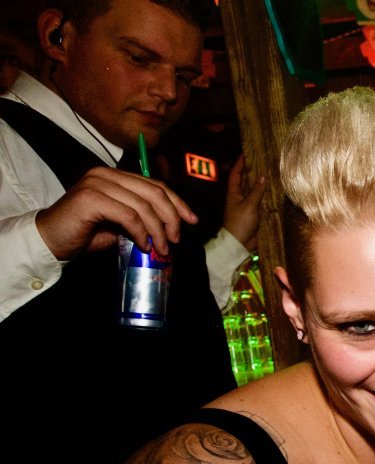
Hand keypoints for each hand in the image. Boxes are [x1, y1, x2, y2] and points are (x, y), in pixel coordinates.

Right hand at [35, 166, 197, 259]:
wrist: (52, 240)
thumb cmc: (85, 233)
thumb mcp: (121, 224)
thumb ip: (142, 218)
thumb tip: (171, 227)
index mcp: (115, 176)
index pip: (155, 185)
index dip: (178, 202)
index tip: (192, 220)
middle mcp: (106, 174)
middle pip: (154, 192)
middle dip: (172, 217)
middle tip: (176, 239)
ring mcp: (97, 183)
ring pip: (143, 206)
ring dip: (158, 231)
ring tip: (162, 248)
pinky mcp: (90, 198)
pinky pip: (128, 216)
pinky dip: (141, 233)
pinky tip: (144, 245)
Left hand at [222, 154, 267, 248]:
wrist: (239, 244)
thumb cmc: (240, 223)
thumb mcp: (249, 205)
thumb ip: (256, 191)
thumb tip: (263, 176)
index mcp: (234, 193)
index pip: (236, 174)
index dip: (240, 164)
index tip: (246, 154)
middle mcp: (239, 197)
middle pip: (246, 181)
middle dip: (252, 171)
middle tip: (262, 161)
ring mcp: (246, 206)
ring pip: (253, 191)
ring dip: (260, 183)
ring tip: (270, 173)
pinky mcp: (253, 214)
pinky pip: (260, 201)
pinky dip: (265, 195)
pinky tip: (273, 191)